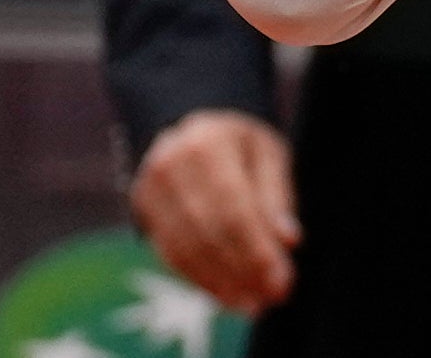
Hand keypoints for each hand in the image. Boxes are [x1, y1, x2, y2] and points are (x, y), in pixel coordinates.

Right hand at [131, 109, 300, 315]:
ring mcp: (150, 188)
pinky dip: (200, 280)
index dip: (257, 250)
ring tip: (252, 304)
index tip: (282, 281)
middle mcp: (170, 165)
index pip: (234, 208)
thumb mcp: (268, 153)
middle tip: (272, 298)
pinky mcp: (142, 210)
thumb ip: (276, 195)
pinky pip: (171, 254)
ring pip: (186, 249)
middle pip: (208, 232)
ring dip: (221, 284)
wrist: (192, 126)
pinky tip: (226, 296)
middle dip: (243, 271)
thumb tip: (288, 241)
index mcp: (208, 143)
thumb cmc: (240, 142)